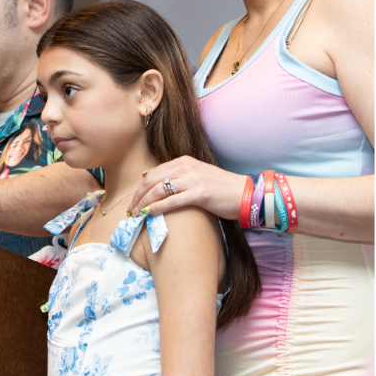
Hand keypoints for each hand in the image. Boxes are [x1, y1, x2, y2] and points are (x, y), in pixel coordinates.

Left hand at [123, 155, 251, 220]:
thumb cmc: (221, 188)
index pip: (153, 173)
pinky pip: (171, 200)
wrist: (244, 194)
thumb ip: (179, 177)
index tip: (134, 201)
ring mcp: (193, 179)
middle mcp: (187, 167)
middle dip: (138, 197)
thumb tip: (156, 185)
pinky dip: (157, 207)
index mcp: (185, 161)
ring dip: (144, 203)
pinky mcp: (200, 193)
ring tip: (137, 215)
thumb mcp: (198, 176)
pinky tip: (150, 214)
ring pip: (158, 190)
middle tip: (130, 211)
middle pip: (151, 180)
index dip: (140, 188)